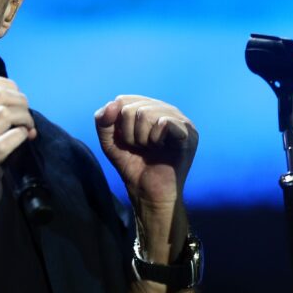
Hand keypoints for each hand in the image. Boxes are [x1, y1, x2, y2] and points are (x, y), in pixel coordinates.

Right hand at [0, 75, 35, 209]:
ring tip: (28, 130)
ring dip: (25, 119)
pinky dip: (19, 137)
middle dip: (22, 103)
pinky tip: (23, 139)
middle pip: (0, 94)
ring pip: (4, 114)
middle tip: (27, 120)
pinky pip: (5, 142)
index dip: (10, 86)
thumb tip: (20, 103)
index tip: (18, 101)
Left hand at [95, 96, 197, 260]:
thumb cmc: (132, 166)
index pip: (124, 99)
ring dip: (140, 138)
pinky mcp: (189, 133)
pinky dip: (154, 138)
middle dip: (127, 133)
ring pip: (146, 114)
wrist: (147, 193)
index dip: (116, 121)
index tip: (125, 141)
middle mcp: (166, 110)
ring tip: (149, 149)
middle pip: (132, 107)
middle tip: (139, 147)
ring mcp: (179, 120)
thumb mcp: (110, 142)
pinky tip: (161, 148)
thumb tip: (113, 102)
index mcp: (150, 108)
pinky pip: (164, 123)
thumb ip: (103, 120)